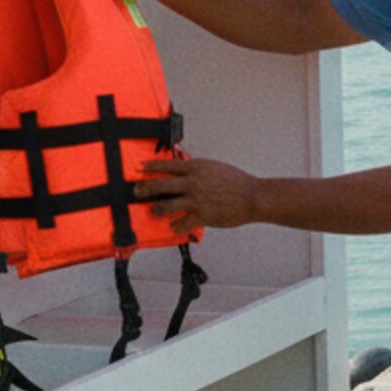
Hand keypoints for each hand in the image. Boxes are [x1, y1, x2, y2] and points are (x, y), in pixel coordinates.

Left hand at [135, 154, 261, 234]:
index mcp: (195, 167)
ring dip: (157, 209)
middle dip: (145, 188)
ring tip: (154, 211)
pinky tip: (175, 226)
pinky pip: (180, 223)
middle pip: (160, 184)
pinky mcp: (201, 216)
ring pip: (165, 205)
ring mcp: (195, 200)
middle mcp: (192, 182)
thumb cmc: (237, 182)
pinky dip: (176, 226)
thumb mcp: (214, 168)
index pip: (167, 165)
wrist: (253, 197)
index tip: (141, 168)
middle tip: (137, 191)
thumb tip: (184, 172)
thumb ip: (198, 170)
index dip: (151, 166)